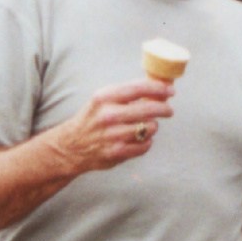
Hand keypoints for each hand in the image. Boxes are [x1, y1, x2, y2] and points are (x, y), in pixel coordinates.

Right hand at [50, 79, 172, 174]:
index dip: (159, 88)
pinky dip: (147, 142)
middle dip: (164, 109)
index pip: (138, 88)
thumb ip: (126, 95)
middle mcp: (108, 115)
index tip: (170, 90)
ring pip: (150, 128)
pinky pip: (145, 145)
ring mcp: (113, 135)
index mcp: (104, 97)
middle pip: (149, 108)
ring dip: (153, 127)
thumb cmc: (92, 119)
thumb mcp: (102, 100)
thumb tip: (157, 90)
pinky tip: (141, 139)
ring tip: (147, 126)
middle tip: (169, 110)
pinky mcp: (117, 152)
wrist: (71, 146)